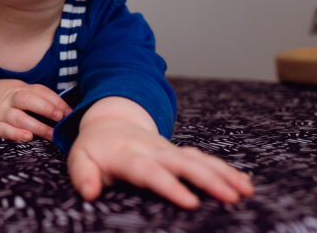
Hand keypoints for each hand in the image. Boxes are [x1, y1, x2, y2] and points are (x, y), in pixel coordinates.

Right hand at [0, 79, 71, 140]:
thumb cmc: (6, 97)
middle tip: (60, 118)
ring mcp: (2, 112)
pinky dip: (15, 134)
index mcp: (20, 88)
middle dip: (46, 108)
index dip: (56, 101)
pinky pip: (4, 130)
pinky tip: (27, 137)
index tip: (69, 112)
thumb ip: (38, 97)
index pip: (40, 91)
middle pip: (28, 100)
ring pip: (19, 117)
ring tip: (51, 135)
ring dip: (36, 126)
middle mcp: (11, 99)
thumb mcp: (20, 90)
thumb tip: (65, 110)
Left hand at [67, 97, 253, 208]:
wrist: (110, 123)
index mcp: (128, 154)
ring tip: (245, 191)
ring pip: (199, 160)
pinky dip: (225, 170)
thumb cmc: (94, 148)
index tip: (191, 203)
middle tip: (231, 197)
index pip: (150, 171)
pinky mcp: (179, 153)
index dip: (170, 186)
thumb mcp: (79, 158)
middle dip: (208, 179)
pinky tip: (244, 183)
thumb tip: (89, 193)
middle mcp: (152, 150)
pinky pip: (204, 159)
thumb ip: (82, 175)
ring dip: (223, 174)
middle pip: (182, 163)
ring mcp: (169, 150)